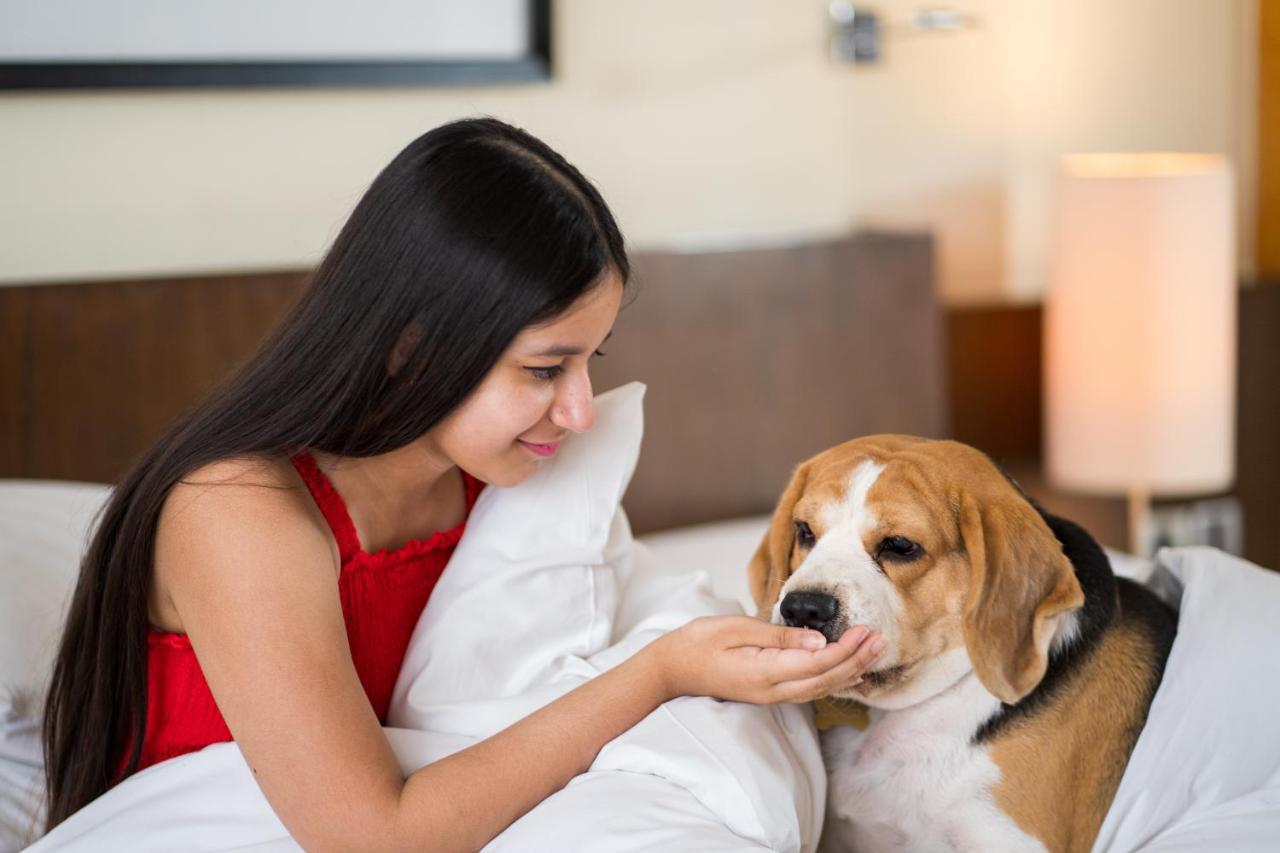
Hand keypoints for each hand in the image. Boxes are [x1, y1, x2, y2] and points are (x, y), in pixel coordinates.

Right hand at [647, 615, 884, 704]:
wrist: (671, 668)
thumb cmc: (698, 643)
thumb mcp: (736, 629)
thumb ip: (778, 636)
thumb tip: (817, 640)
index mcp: (764, 672)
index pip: (817, 664)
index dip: (845, 650)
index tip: (865, 631)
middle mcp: (772, 690)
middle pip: (825, 680)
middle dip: (856, 660)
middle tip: (881, 640)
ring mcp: (771, 695)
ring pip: (820, 688)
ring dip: (849, 670)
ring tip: (873, 652)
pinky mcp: (769, 692)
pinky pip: (809, 690)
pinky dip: (832, 680)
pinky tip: (847, 672)